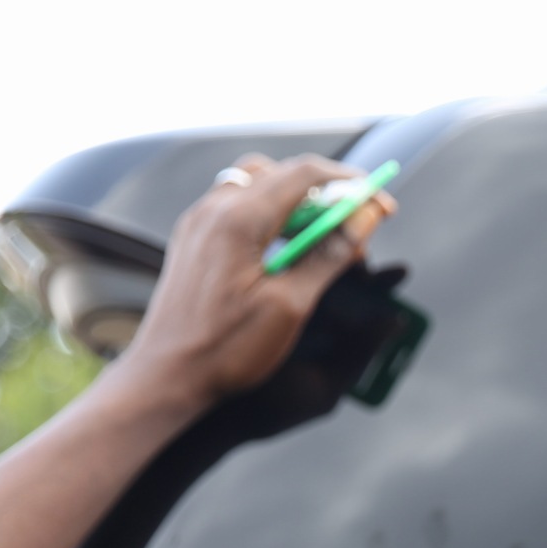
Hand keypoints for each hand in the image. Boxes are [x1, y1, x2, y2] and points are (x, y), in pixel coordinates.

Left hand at [119, 153, 395, 412]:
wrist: (167, 374)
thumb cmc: (226, 347)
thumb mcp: (290, 305)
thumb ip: (328, 256)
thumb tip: (363, 220)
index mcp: (238, 220)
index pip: (304, 175)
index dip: (350, 184)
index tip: (379, 203)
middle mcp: (214, 210)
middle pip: (281, 173)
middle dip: (327, 192)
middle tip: (356, 224)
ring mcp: (200, 223)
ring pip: (258, 185)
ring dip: (298, 202)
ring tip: (324, 239)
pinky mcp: (195, 239)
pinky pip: (239, 207)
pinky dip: (272, 215)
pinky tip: (288, 249)